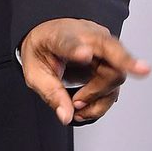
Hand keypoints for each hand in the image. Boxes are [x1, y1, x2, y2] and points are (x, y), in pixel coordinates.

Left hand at [20, 17, 149, 125]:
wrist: (47, 38)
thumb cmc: (42, 50)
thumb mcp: (35, 73)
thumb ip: (51, 93)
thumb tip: (66, 115)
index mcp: (60, 35)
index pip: (69, 42)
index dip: (77, 49)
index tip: (85, 54)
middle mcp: (88, 37)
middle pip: (112, 54)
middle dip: (105, 83)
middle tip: (79, 102)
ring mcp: (103, 48)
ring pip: (116, 75)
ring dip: (98, 99)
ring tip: (76, 106)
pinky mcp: (111, 61)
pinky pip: (114, 86)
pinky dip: (101, 103)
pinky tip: (85, 107)